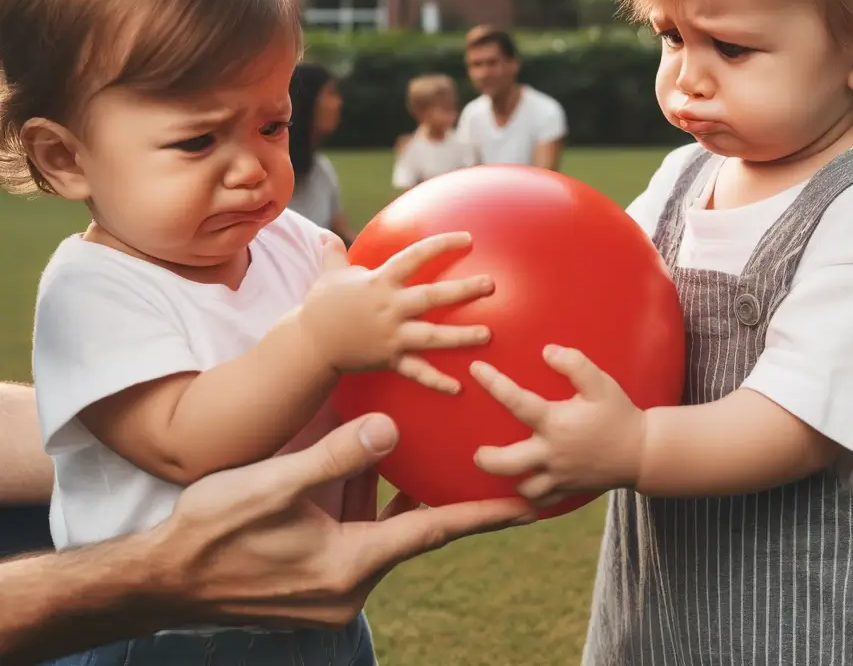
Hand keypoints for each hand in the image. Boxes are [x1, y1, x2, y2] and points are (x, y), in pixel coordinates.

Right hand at [163, 413, 534, 629]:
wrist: (162, 580)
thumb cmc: (215, 532)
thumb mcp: (277, 486)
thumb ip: (337, 457)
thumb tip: (390, 429)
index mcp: (349, 567)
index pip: (432, 534)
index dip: (482, 516)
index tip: (527, 506)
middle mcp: (349, 584)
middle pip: (415, 534)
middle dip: (452, 504)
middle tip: (495, 477)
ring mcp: (331, 585)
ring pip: (384, 531)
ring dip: (404, 499)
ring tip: (446, 464)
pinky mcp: (314, 579)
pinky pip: (357, 535)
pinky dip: (370, 505)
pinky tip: (378, 471)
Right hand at [300, 234, 493, 392]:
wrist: (309, 344)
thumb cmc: (322, 306)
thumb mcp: (329, 274)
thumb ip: (335, 253)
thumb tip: (326, 233)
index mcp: (380, 282)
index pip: (415, 257)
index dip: (442, 245)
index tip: (468, 238)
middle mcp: (389, 307)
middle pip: (431, 297)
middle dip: (463, 290)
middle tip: (491, 284)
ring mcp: (390, 335)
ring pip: (431, 336)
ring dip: (461, 336)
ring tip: (488, 334)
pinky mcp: (389, 359)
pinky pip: (416, 372)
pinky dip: (436, 381)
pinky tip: (458, 387)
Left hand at [469, 346, 646, 505]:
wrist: (642, 452)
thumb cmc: (619, 414)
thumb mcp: (601, 383)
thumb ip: (574, 364)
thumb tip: (547, 352)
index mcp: (556, 423)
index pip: (516, 401)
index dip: (493, 383)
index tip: (475, 369)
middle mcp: (552, 453)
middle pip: (507, 463)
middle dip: (487, 458)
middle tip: (478, 452)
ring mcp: (559, 476)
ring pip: (523, 489)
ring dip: (509, 480)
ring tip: (502, 469)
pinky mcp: (568, 490)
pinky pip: (542, 502)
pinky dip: (529, 499)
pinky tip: (524, 488)